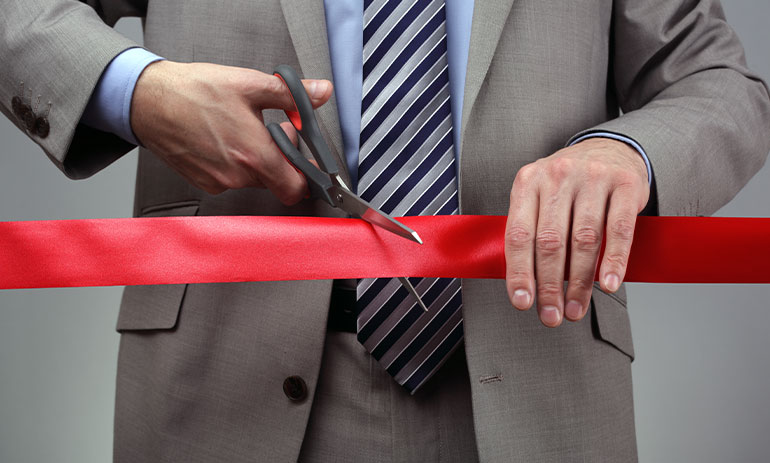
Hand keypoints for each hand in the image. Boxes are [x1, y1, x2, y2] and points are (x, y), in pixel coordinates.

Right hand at [130, 60, 332, 203]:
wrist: (147, 100)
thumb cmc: (193, 91)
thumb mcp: (250, 84)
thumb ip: (291, 95)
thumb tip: (321, 92)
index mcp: (254, 155)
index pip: (295, 188)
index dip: (305, 175)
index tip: (305, 158)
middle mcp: (237, 175)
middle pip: (276, 180)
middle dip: (281, 157)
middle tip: (272, 130)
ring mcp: (218, 182)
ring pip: (253, 178)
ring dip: (257, 158)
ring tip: (242, 128)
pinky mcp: (202, 182)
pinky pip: (231, 178)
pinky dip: (235, 162)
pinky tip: (224, 137)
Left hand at [504, 138, 649, 326]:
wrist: (609, 148)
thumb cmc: (568, 185)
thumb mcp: (540, 196)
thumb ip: (530, 230)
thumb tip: (523, 284)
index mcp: (528, 182)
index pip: (518, 234)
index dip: (519, 272)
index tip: (522, 303)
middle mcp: (557, 176)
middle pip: (550, 242)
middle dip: (549, 286)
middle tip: (551, 316)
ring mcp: (592, 177)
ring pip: (584, 240)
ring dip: (579, 282)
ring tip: (575, 309)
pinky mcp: (625, 184)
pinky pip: (619, 230)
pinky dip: (614, 261)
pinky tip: (608, 285)